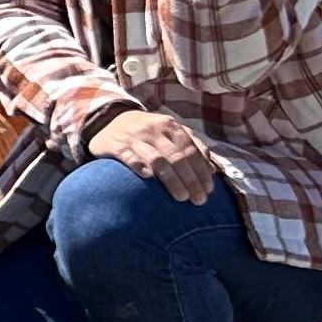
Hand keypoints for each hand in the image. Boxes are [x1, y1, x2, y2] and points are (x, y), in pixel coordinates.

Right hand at [93, 108, 216, 204]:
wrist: (109, 121)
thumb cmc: (146, 132)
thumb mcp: (169, 132)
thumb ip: (190, 146)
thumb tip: (212, 170)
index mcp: (170, 125)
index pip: (191, 150)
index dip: (201, 171)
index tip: (209, 190)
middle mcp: (153, 129)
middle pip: (177, 157)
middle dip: (191, 180)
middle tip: (199, 200)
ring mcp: (133, 137)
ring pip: (158, 159)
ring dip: (172, 180)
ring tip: (181, 197)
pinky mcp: (115, 145)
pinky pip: (129, 157)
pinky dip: (140, 166)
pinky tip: (149, 177)